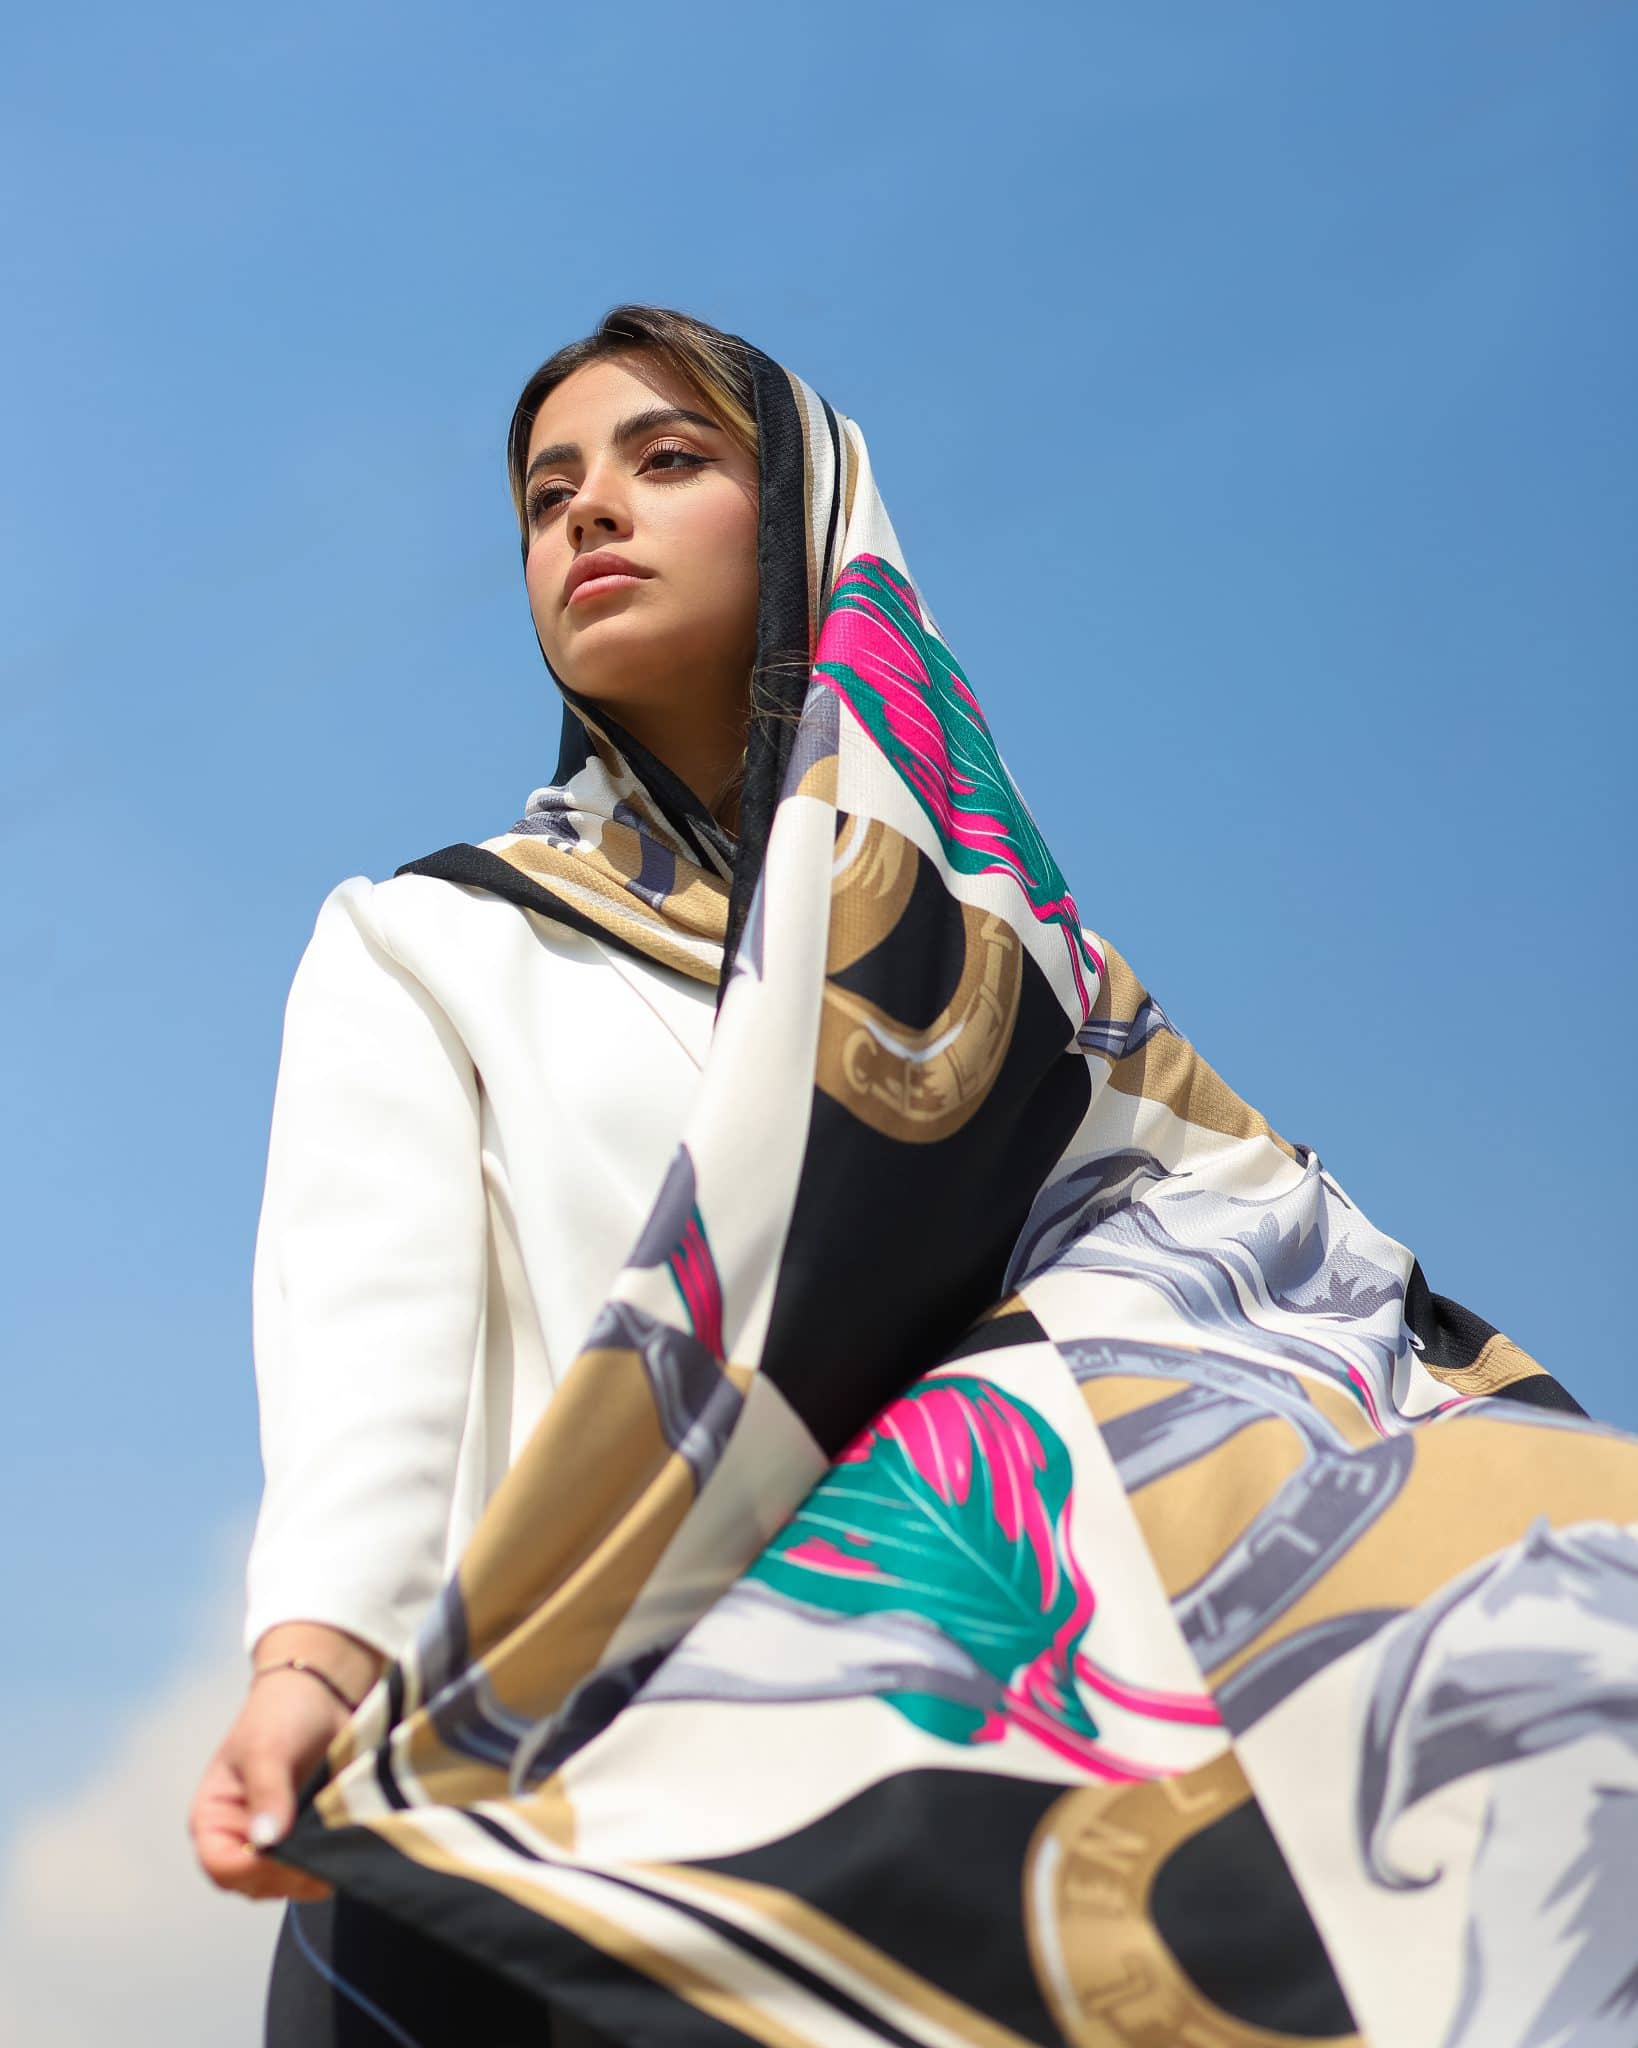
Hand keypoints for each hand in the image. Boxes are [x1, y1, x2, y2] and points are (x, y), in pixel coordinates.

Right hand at [188, 1622, 383, 1902]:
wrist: (320, 1695)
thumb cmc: (280, 1714)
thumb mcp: (268, 1747)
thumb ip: (267, 1791)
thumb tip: (267, 1841)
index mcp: (213, 1817)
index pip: (221, 1865)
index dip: (253, 1870)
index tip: (289, 1856)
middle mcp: (237, 1837)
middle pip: (253, 1884)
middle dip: (287, 1878)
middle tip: (322, 1861)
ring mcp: (271, 1843)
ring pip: (283, 1884)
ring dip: (310, 1876)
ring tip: (337, 1855)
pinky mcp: (302, 1840)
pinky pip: (309, 1869)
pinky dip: (326, 1865)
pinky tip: (345, 1852)